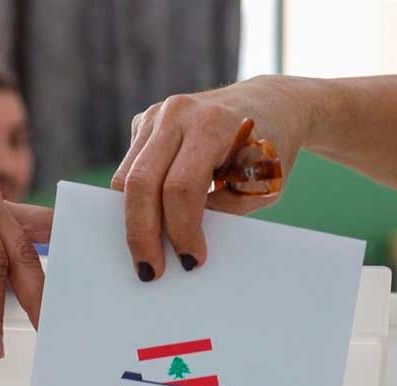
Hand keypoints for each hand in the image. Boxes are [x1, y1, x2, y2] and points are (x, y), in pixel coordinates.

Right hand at [111, 76, 313, 280]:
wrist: (270, 105)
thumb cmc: (270, 151)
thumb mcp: (260, 186)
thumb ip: (223, 211)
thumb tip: (180, 244)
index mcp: (213, 124)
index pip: (181, 187)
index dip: (181, 229)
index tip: (192, 260)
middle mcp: (178, 113)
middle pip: (141, 182)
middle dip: (142, 232)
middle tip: (150, 270)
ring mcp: (157, 115)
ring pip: (126, 178)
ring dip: (133, 220)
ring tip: (147, 253)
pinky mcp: (145, 123)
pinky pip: (129, 169)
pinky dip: (135, 201)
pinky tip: (152, 222)